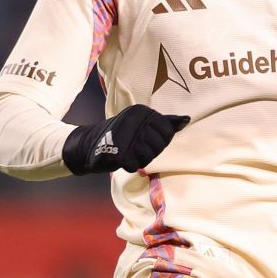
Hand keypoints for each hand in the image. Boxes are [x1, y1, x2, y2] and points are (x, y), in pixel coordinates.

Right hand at [62, 104, 188, 175]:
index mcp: (141, 111)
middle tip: (135, 145)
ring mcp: (125, 137)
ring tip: (129, 150)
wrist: (88, 144)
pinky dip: (130, 165)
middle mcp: (133, 121)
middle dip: (150, 150)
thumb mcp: (143, 124)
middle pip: (160, 145)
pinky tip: (122, 158)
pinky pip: (136, 166)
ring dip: (140, 158)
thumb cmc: (122, 134)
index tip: (145, 137)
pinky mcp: (119, 154)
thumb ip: (165, 123)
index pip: (168, 132)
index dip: (160, 140)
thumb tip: (187, 119)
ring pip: (149, 156)